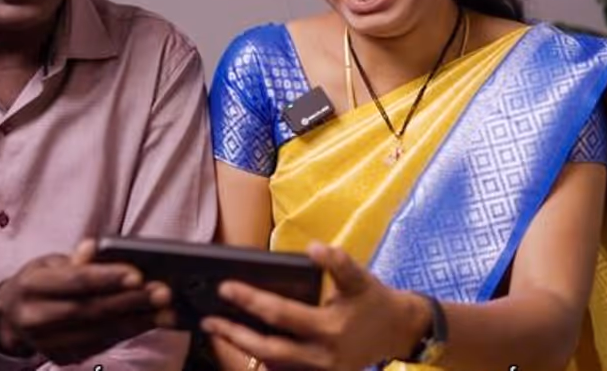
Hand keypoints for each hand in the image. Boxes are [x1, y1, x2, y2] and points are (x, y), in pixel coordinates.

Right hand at [0, 240, 174, 363]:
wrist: (13, 317)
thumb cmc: (39, 282)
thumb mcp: (49, 262)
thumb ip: (75, 259)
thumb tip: (93, 248)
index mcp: (31, 286)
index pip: (75, 282)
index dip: (108, 279)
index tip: (138, 274)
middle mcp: (35, 318)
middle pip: (90, 310)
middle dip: (130, 302)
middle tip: (162, 293)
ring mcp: (48, 343)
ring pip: (99, 332)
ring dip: (137, 321)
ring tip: (166, 311)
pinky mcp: (62, 357)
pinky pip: (101, 345)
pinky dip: (128, 333)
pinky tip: (151, 322)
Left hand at [201, 243, 430, 370]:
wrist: (398, 332)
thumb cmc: (373, 301)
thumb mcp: (360, 278)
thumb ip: (338, 263)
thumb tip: (314, 248)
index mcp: (329, 328)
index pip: (280, 315)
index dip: (251, 301)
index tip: (225, 288)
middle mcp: (322, 356)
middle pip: (268, 349)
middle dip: (235, 335)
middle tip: (209, 321)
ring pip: (272, 365)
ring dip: (243, 349)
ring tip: (218, 330)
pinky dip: (261, 360)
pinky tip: (242, 344)